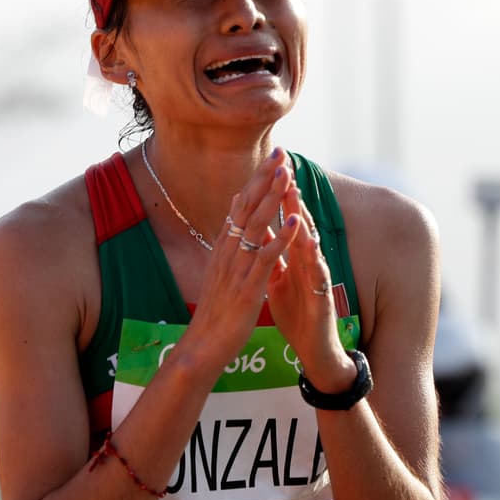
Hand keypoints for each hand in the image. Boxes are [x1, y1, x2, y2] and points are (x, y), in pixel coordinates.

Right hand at [186, 147, 295, 370]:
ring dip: (273, 199)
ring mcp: (236, 268)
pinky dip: (281, 238)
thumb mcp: (220, 273)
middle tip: (281, 153)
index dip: (257, 181)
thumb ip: (229, 248)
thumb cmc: (216, 313)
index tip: (272, 158)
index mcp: (223, 248)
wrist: (203, 346)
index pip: (240, 205)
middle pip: (247, 207)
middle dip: (265, 178)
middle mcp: (227, 252)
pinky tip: (296, 223)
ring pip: (256, 226)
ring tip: (288, 175)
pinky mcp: (248, 288)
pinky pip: (266, 258)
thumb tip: (233, 224)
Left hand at [266, 184, 352, 391]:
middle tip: (284, 168)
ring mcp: (316, 278)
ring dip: (304, 220)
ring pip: (310, 244)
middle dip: (291, 197)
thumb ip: (272, 253)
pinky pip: (318, 276)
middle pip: (299, 224)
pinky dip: (314, 259)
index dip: (277, 197)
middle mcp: (307, 262)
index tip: (268, 169)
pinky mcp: (322, 297)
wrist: (313, 348)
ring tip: (297, 196)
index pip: (285, 221)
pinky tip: (311, 244)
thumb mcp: (278, 278)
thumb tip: (260, 228)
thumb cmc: (297, 312)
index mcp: (293, 258)